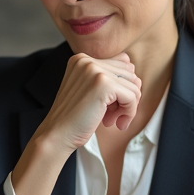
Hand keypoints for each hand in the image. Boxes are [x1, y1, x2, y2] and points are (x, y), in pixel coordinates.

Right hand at [10, 53, 140, 194]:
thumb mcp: (89, 90)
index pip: (121, 63)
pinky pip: (132, 96)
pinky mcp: (104, 84)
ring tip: (113, 120)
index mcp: (82, 59)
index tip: (112, 106)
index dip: (122, 87)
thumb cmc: (74, 118)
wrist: (57, 135)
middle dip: (127, 96)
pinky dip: (130, 112)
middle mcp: (87, 60)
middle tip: (114, 115)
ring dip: (128, 106)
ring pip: (133, 84)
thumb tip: (136, 75)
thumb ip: (107, 78)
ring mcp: (95, 70)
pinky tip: (117, 123)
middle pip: (129, 73)